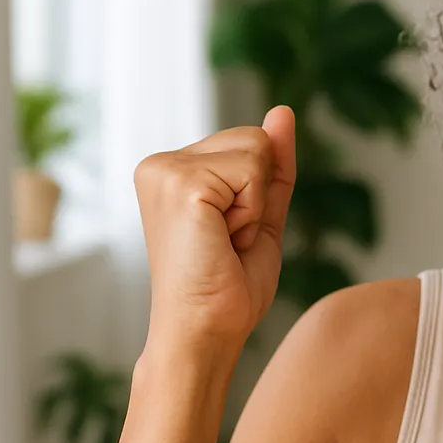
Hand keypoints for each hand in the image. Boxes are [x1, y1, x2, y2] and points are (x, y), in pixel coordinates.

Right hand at [134, 107, 296, 365]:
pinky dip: (251, 212)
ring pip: (257, 150)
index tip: (229, 234)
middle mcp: (159, 163)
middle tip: (228, 240)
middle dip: (259, 195)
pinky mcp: (180, 182)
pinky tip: (222, 239)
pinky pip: (253, 171)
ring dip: (255, 206)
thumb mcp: (260, 214)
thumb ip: (271, 164)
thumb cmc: (229, 285)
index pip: (251, 142)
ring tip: (224, 240)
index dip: (258, 194)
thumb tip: (282, 112)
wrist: (206, 331)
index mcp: (171, 168)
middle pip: (255, 139)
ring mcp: (165, 170)